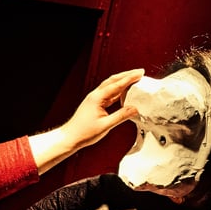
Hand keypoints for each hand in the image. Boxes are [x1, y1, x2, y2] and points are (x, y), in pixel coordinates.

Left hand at [29, 68, 143, 173]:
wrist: (70, 137)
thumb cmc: (84, 132)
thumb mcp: (105, 125)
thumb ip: (121, 116)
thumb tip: (135, 109)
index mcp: (97, 98)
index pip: (117, 85)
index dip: (130, 78)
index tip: (140, 73)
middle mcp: (95, 95)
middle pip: (113, 80)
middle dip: (127, 75)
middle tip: (139, 72)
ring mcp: (94, 99)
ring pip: (110, 86)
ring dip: (122, 81)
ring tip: (134, 79)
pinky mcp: (94, 104)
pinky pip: (108, 94)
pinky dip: (117, 90)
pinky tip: (123, 92)